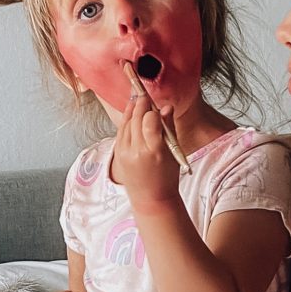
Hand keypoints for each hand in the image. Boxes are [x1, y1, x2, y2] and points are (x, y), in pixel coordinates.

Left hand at [108, 75, 180, 208]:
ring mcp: (124, 153)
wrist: (151, 199)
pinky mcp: (117, 154)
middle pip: (136, 118)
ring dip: (132, 109)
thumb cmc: (167, 176)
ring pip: (126, 122)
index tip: (156, 103)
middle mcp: (136, 151)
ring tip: (137, 98)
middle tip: (143, 92)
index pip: (150, 120)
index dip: (153, 109)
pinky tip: (132, 113)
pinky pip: (121, 130)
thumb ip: (168, 128)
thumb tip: (166, 107)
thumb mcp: (173, 152)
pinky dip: (126, 120)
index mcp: (154, 151)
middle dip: (140, 103)